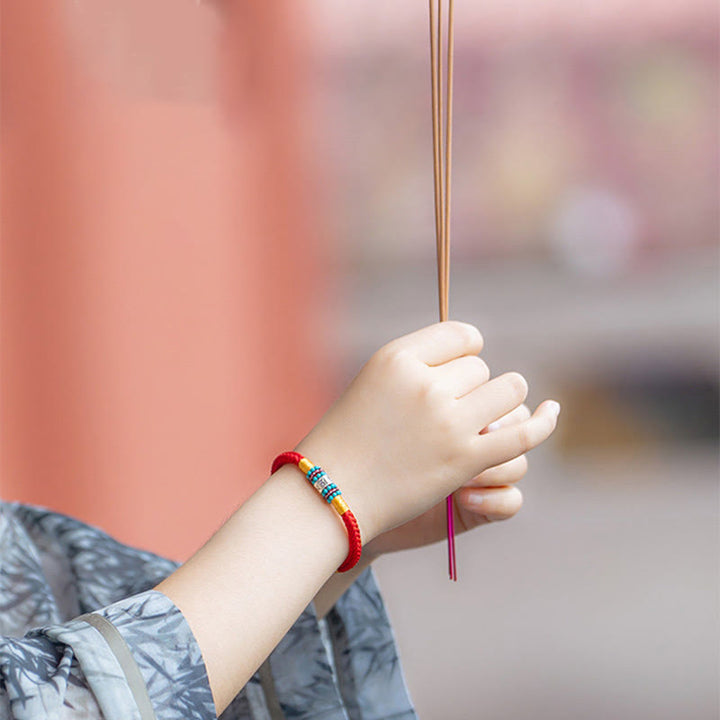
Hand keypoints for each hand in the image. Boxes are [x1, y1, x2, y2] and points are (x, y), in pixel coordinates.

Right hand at [294, 321, 559, 545]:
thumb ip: (419, 363)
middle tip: (446, 413)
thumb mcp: (374, 381)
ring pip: (508, 390)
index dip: (465, 351)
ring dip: (501, 402)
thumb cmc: (349, 437)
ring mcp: (447, 422)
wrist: (331, 494)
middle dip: (472, 387)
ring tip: (482, 418)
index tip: (459, 368)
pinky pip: (521, 434)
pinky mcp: (465, 460)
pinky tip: (552, 412)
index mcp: (397, 357)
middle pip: (481, 367)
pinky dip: (542, 423)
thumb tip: (473, 349)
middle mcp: (424, 384)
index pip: (460, 335)